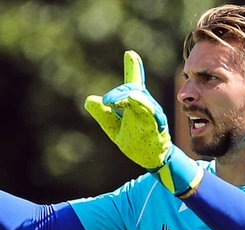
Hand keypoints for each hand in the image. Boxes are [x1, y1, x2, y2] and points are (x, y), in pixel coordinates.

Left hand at [85, 51, 203, 195]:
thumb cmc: (135, 141)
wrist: (152, 159)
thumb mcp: (114, 127)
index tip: (130, 54)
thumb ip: (103, 114)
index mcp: (135, 104)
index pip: (134, 83)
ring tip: (125, 96)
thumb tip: (88, 100)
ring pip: (144, 102)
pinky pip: (152, 117)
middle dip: (120, 93)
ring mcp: (152, 116)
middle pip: (134, 91)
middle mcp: (145, 106)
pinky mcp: (156, 128)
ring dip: (133, 98)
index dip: (133, 67)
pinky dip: (145, 109)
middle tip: (106, 101)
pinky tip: (136, 102)